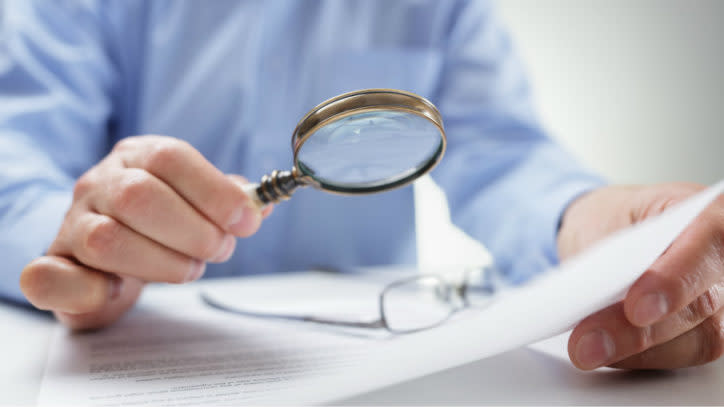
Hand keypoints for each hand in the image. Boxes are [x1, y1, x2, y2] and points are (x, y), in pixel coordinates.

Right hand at [20, 136, 269, 329]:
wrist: (106, 255)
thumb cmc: (160, 225)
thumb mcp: (196, 202)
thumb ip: (228, 201)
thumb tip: (261, 205)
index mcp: (137, 157)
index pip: (170, 158)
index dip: (214, 191)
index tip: (246, 222)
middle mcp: (98, 184)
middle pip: (139, 196)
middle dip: (193, 231)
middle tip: (219, 250)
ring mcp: (70, 224)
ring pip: (107, 240)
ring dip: (162, 262)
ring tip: (189, 269)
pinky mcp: (52, 267)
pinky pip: (50, 277)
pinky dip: (91, 291)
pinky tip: (119, 290)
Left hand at [558, 183, 723, 369]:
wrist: (611, 231)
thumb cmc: (614, 219)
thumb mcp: (602, 218)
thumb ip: (611, 255)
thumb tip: (594, 298)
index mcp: (708, 212)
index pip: (710, 243)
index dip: (675, 280)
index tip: (636, 309)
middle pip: (702, 303)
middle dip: (639, 331)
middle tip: (587, 343)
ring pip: (697, 339)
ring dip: (636, 351)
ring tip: (586, 351)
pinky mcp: (708, 330)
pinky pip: (682, 354)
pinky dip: (639, 357)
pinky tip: (604, 351)